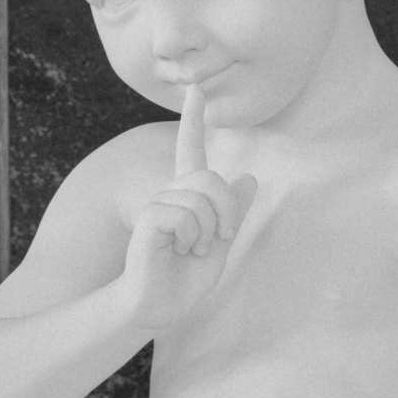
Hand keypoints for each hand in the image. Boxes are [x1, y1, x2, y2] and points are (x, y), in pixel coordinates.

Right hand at [118, 85, 257, 332]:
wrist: (160, 307)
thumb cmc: (186, 281)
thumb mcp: (220, 244)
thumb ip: (233, 213)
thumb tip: (249, 177)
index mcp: (189, 197)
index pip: (192, 152)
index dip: (193, 121)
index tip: (194, 90)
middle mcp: (170, 194)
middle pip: (211, 179)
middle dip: (226, 212)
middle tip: (217, 240)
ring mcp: (157, 205)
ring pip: (201, 198)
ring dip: (207, 232)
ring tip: (192, 250)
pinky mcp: (149, 219)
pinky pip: (184, 214)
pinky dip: (191, 237)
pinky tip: (179, 250)